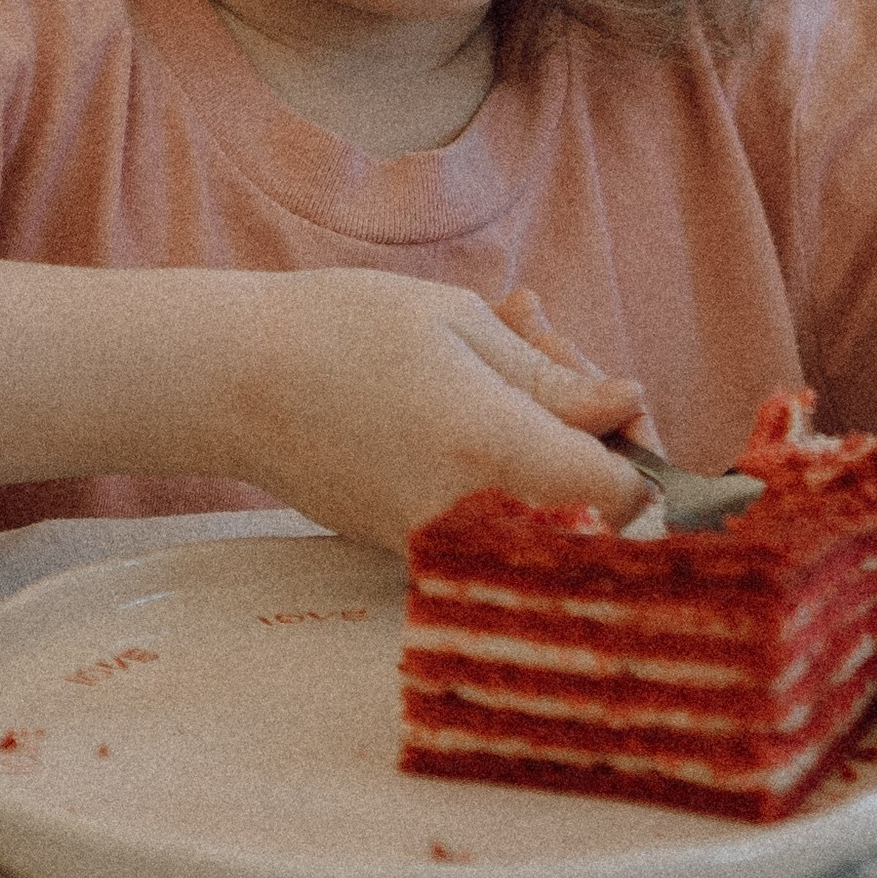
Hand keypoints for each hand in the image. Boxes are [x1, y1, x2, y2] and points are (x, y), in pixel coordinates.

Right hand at [224, 268, 650, 549]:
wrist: (235, 383)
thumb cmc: (344, 332)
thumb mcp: (461, 325)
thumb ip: (553, 378)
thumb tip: (627, 407)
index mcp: (497, 452)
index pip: (625, 499)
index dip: (641, 453)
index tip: (620, 405)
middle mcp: (476, 518)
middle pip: (591, 507)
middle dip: (592, 429)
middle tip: (545, 340)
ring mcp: (442, 546)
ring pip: (543, 510)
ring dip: (548, 437)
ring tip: (505, 346)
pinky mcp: (414, 552)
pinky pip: (495, 515)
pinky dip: (505, 460)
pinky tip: (476, 386)